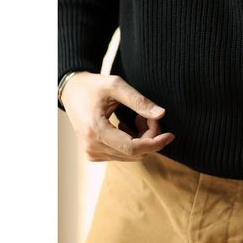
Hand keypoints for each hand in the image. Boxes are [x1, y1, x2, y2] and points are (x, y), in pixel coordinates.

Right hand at [60, 72, 174, 161]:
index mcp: (96, 130)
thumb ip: (140, 101)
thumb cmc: (93, 86)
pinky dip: (132, 142)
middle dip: (150, 137)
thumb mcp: (116, 86)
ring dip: (141, 139)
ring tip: (139, 117)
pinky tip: (128, 124)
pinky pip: (121, 154)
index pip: (132, 148)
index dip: (154, 143)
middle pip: (133, 153)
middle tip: (150, 116)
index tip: (170, 135)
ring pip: (129, 156)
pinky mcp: (94, 153)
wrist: (72, 91)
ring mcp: (92, 152)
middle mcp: (92, 147)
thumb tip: (162, 115)